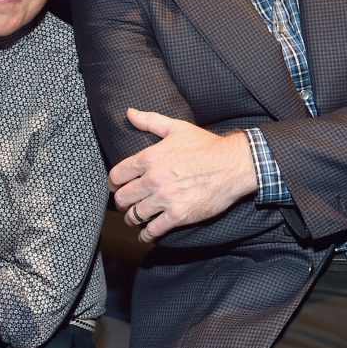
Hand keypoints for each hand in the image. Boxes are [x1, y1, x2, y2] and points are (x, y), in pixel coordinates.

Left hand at [108, 108, 256, 242]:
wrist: (232, 165)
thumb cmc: (206, 146)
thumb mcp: (176, 128)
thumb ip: (149, 121)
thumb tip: (129, 113)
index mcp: (149, 158)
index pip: (117, 175)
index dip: (114, 183)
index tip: (116, 187)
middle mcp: (153, 180)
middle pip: (123, 198)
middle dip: (121, 203)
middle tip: (125, 204)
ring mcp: (165, 199)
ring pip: (135, 216)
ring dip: (132, 219)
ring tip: (134, 219)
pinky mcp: (178, 215)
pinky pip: (153, 230)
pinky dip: (146, 234)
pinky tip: (146, 234)